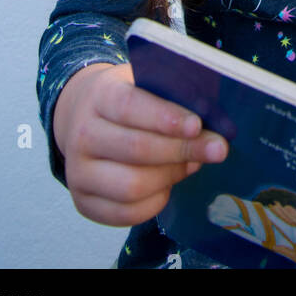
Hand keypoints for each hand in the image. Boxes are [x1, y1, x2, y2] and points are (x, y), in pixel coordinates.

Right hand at [52, 61, 229, 226]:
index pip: (130, 107)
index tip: (197, 125)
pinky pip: (126, 213)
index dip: (165, 117)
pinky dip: (156, 201)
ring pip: (132, 186)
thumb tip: (209, 121)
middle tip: (217, 149)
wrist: (83, 120)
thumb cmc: (127, 101)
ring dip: (171, 176)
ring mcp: (78, 173)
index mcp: (98, 97)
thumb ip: (172, 94)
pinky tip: (169, 184)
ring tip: (193, 164)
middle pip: (135, 149)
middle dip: (182, 150)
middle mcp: (82, 136)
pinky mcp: (84, 203)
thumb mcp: (143, 83)